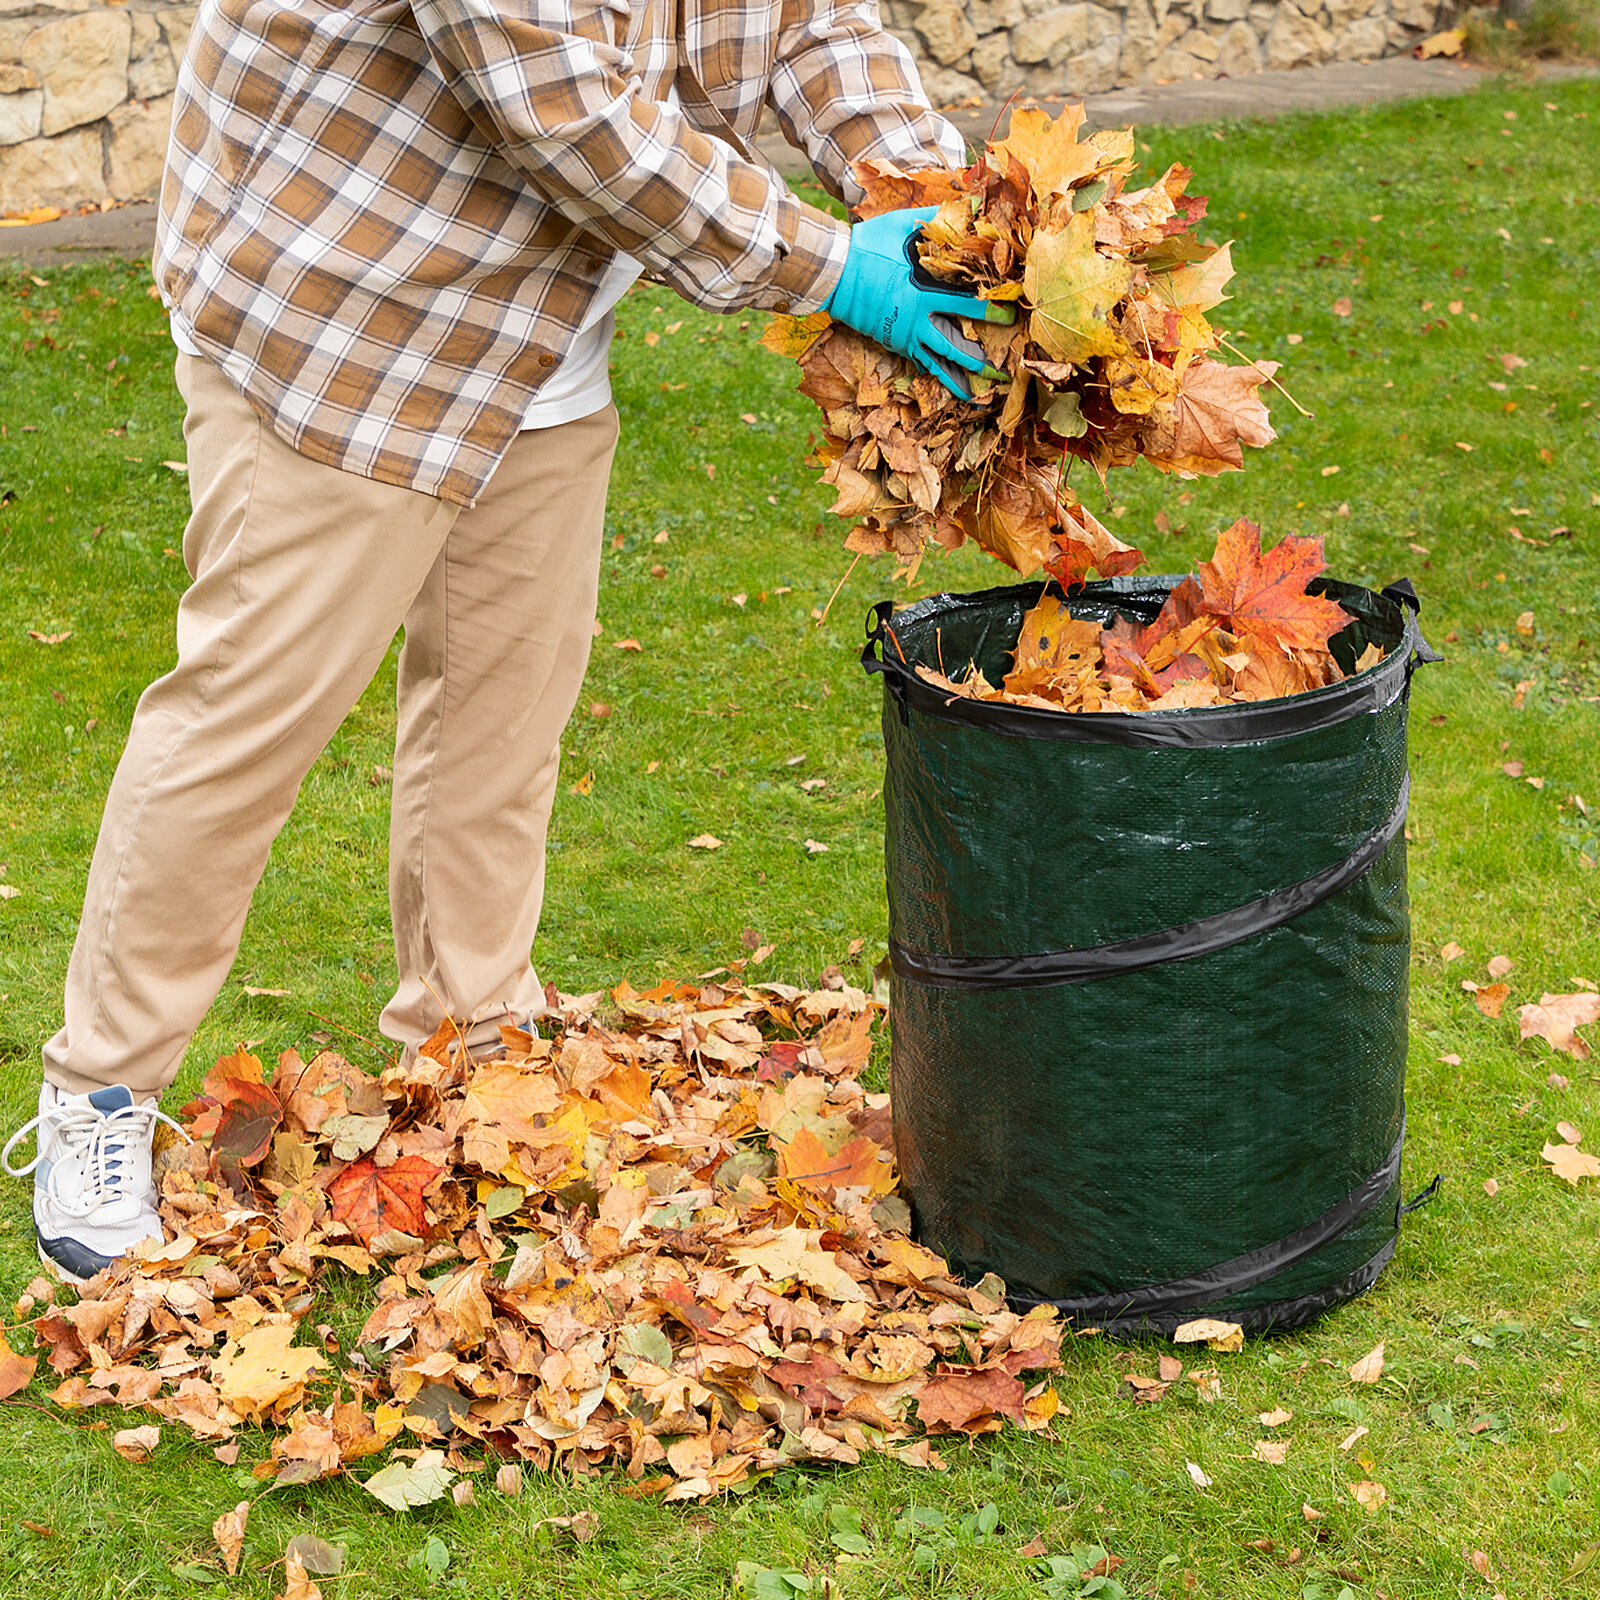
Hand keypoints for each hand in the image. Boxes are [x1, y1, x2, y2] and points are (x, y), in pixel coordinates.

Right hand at [826, 206, 1014, 397]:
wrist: (833, 272)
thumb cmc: (868, 246)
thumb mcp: (902, 224)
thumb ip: (935, 216)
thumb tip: (968, 203)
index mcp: (923, 294)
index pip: (967, 305)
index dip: (991, 311)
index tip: (1011, 316)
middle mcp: (915, 321)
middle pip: (955, 347)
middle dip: (980, 360)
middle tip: (1003, 371)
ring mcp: (903, 336)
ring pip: (936, 363)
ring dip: (957, 380)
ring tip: (977, 395)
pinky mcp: (893, 342)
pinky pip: (919, 362)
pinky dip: (934, 374)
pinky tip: (948, 385)